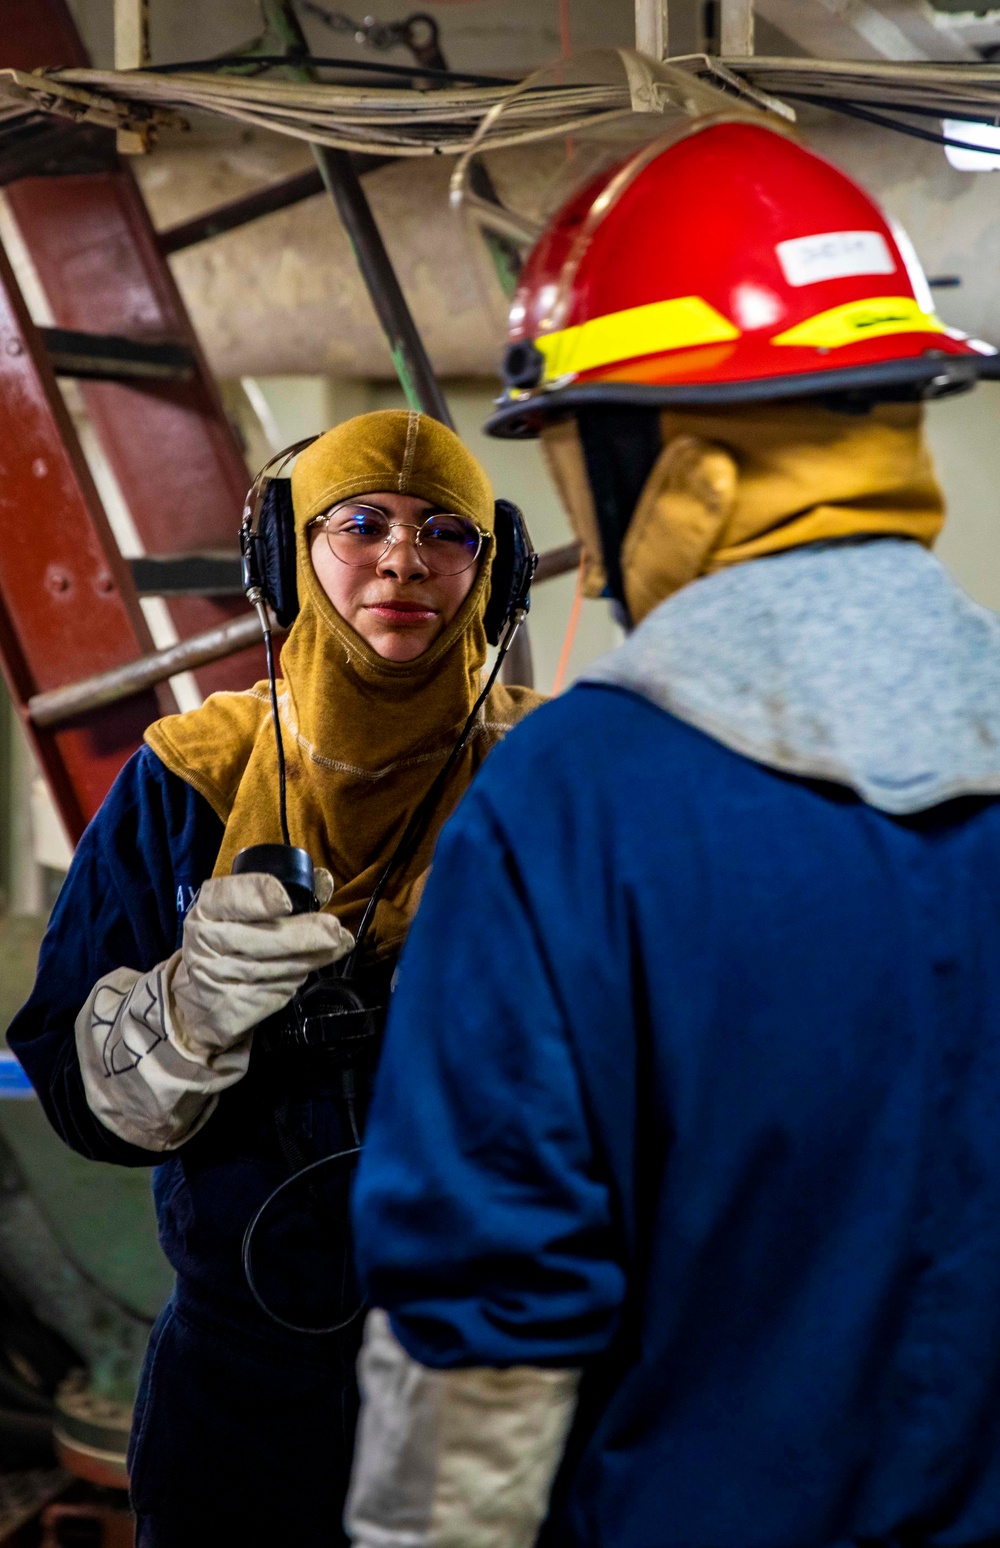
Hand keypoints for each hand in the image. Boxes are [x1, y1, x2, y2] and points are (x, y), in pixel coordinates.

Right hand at [169, 871, 352, 1061]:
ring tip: (339, 944)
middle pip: (256, 939)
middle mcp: (206, 943)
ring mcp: (218, 979)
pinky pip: (274, 990)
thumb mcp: (237, 913)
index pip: (228, 898)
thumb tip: (324, 881)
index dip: (258, 896)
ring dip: (311, 956)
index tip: (286, 901)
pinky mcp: (233, 1009)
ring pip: (270, 967)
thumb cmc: (226, 943)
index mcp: (206, 910)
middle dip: (300, 934)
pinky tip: (318, 963)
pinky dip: (299, 976)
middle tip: (333, 929)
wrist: (198, 1000)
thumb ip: (278, 896)